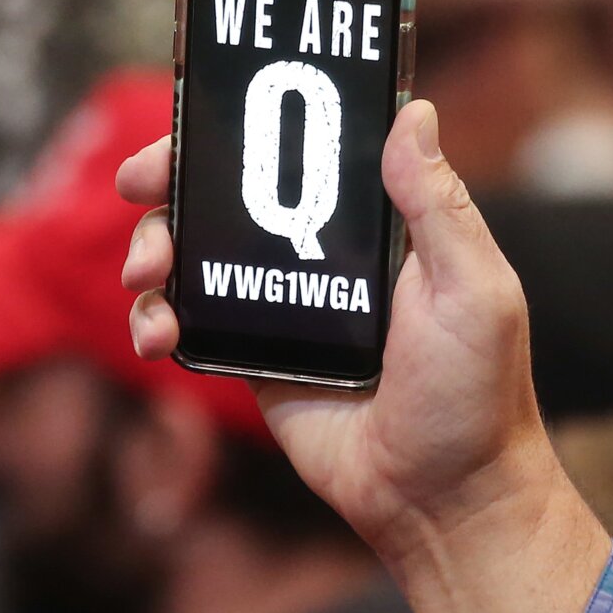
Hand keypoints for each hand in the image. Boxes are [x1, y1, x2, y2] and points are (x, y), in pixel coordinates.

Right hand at [118, 99, 609, 612]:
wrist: (439, 499)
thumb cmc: (475, 397)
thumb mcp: (475, 291)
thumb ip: (438, 207)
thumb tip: (413, 112)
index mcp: (370, 227)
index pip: (296, 154)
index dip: (239, 129)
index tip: (196, 123)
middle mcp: (315, 256)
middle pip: (223, 197)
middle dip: (168, 182)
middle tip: (136, 184)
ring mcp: (275, 308)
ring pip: (191, 256)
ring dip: (151, 250)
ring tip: (146, 275)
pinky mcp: (246, 360)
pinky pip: (185, 325)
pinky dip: (155, 321)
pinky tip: (157, 336)